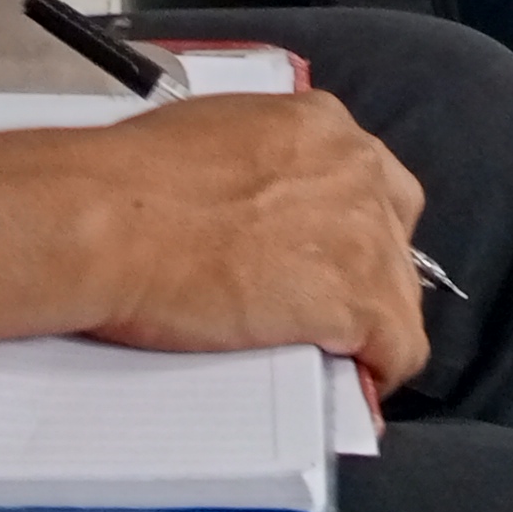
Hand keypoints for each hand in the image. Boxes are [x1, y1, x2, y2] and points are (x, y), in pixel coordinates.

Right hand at [79, 88, 430, 392]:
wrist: (111, 221)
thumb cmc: (129, 182)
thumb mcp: (211, 139)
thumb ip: (252, 163)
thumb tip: (246, 198)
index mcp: (322, 124)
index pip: (365, 179)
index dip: (347, 225)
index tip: (319, 255)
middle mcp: (359, 169)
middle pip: (393, 232)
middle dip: (364, 269)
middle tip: (319, 305)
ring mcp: (366, 235)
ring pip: (400, 291)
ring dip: (371, 323)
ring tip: (332, 354)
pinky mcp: (357, 299)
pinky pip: (401, 346)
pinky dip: (382, 370)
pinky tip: (359, 387)